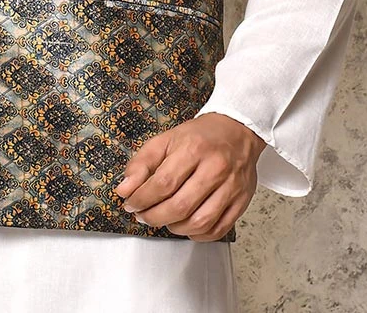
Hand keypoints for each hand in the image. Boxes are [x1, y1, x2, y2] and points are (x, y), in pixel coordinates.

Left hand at [114, 113, 266, 241]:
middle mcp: (215, 168)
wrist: (236, 131)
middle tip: (143, 216)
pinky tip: (186, 225)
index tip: (131, 204)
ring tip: (164, 219)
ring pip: (199, 222)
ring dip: (175, 228)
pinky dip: (198, 235)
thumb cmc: (199, 137)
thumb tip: (124, 190)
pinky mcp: (242, 201)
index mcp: (193, 148)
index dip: (142, 199)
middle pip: (180, 206)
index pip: (163, 183)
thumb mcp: (165, 140)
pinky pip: (218, 230)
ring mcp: (231, 187)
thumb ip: (141, 163)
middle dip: (154, 217)